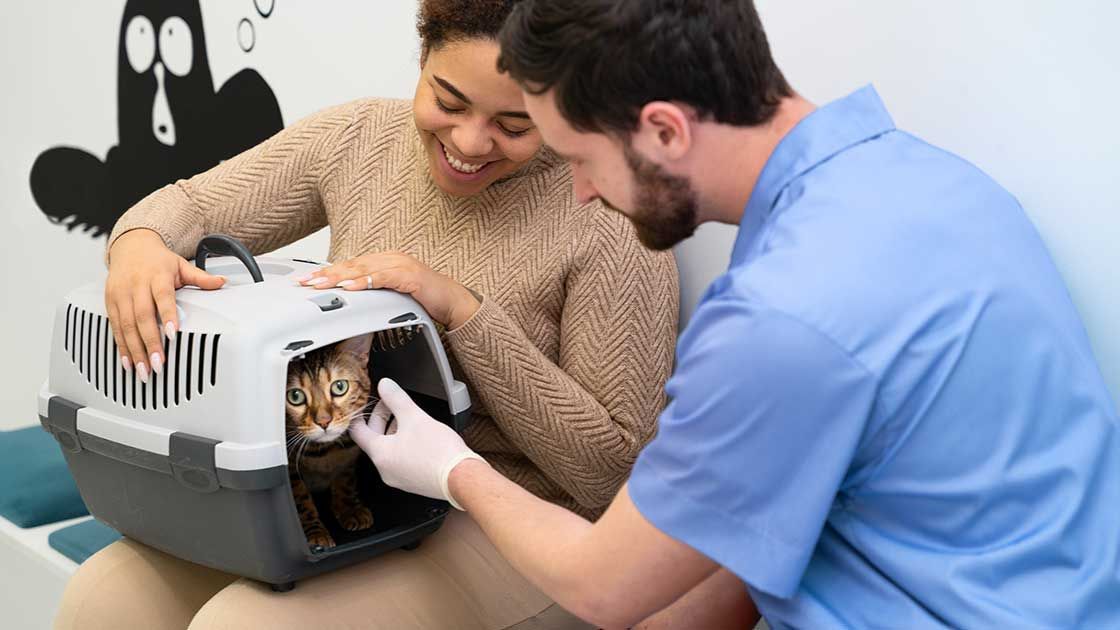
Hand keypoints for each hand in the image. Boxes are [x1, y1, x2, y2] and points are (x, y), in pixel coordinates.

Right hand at [105, 229, 225, 382]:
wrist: (130, 246)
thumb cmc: (157, 259)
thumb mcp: (181, 264)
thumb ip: (200, 277)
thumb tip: (222, 282)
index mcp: (157, 276)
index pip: (163, 297)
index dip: (168, 315)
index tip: (173, 333)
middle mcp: (136, 285)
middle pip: (142, 316)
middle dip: (150, 342)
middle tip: (159, 363)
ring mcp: (121, 294)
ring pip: (126, 325)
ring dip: (134, 350)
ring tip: (144, 370)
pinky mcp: (109, 302)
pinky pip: (114, 327)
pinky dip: (121, 346)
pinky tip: (128, 362)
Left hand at [296, 252, 479, 329]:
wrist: (453, 302)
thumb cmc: (425, 299)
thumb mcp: (392, 293)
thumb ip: (373, 290)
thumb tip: (349, 296)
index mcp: (385, 260)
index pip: (350, 265)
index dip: (327, 271)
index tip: (307, 279)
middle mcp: (390, 258)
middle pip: (352, 265)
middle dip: (326, 274)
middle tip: (305, 282)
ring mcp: (400, 265)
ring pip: (363, 269)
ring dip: (339, 277)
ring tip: (320, 285)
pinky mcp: (410, 276)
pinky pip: (382, 278)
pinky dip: (364, 282)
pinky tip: (350, 287)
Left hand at [349, 378, 484, 509]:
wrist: (462, 477)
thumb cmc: (439, 452)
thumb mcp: (415, 417)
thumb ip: (397, 399)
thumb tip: (385, 386)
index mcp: (380, 454)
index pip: (358, 432)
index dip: (359, 414)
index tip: (363, 405)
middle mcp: (385, 469)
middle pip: (374, 440)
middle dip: (382, 419)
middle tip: (392, 405)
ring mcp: (399, 478)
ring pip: (389, 450)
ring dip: (394, 432)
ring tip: (409, 419)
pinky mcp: (413, 482)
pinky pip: (401, 461)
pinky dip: (404, 446)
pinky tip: (420, 437)